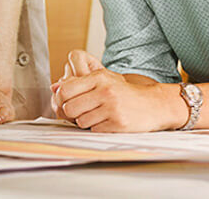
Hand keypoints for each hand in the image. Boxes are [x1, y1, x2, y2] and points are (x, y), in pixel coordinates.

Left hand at [50, 49, 182, 132]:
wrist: (155, 104)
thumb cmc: (125, 93)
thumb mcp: (104, 80)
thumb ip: (78, 82)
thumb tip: (53, 88)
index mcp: (98, 78)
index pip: (65, 90)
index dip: (60, 100)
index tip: (66, 103)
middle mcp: (105, 91)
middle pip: (69, 108)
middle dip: (72, 113)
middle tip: (81, 112)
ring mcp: (112, 108)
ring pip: (80, 121)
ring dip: (86, 121)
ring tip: (98, 115)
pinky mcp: (118, 123)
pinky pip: (94, 130)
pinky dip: (98, 128)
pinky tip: (108, 121)